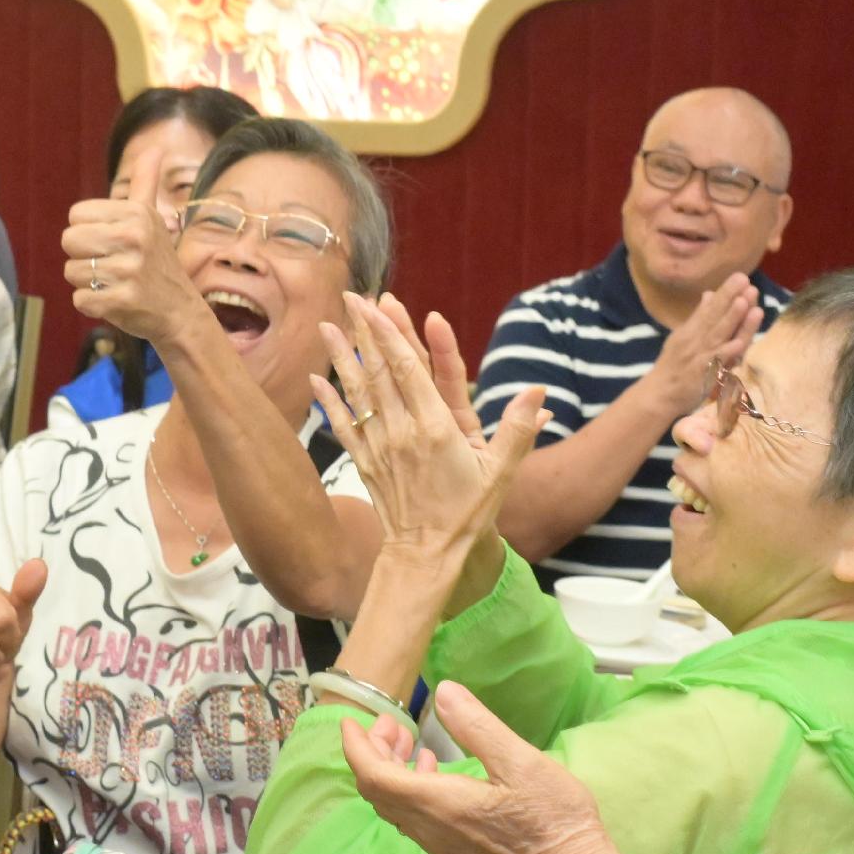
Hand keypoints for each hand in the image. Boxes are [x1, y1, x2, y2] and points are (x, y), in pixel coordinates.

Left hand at [63, 195, 207, 348]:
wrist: (179, 310)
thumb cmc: (157, 260)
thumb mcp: (152, 218)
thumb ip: (145, 183)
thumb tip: (155, 147)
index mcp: (136, 214)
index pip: (76, 215)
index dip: (87, 232)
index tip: (111, 242)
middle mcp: (134, 238)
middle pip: (68, 240)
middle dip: (83, 256)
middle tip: (109, 264)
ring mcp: (128, 271)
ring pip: (71, 271)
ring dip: (88, 282)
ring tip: (115, 282)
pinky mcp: (121, 301)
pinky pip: (79, 299)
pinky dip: (91, 304)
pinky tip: (114, 301)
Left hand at [315, 295, 536, 571]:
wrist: (427, 555)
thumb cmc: (468, 514)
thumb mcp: (502, 473)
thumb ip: (519, 429)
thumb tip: (539, 393)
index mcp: (436, 429)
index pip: (410, 370)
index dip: (394, 334)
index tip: (381, 305)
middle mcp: (402, 432)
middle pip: (380, 371)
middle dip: (366, 332)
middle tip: (353, 297)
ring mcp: (379, 446)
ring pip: (357, 392)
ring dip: (341, 357)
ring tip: (327, 325)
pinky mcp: (365, 462)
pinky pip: (342, 425)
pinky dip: (327, 401)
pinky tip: (314, 380)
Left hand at [335, 684, 626, 853]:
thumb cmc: (553, 818)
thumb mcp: (520, 762)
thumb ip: (477, 726)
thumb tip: (444, 692)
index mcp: (438, 804)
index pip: (373, 776)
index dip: (356, 747)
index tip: (353, 721)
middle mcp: (429, 829)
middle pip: (377, 792)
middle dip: (372, 753)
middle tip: (391, 722)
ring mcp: (440, 846)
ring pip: (394, 806)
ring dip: (390, 771)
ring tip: (408, 740)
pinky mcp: (455, 853)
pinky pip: (413, 819)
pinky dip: (409, 789)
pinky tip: (433, 770)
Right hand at [634, 272, 765, 429]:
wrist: (659, 395)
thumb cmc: (673, 366)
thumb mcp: (682, 337)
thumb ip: (698, 316)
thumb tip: (710, 293)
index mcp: (691, 330)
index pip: (710, 308)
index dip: (725, 292)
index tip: (741, 276)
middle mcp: (694, 340)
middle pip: (714, 317)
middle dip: (730, 298)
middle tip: (745, 280)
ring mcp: (698, 357)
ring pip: (718, 335)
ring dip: (732, 319)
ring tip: (745, 302)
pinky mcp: (701, 375)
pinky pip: (716, 364)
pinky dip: (727, 353)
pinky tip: (740, 343)